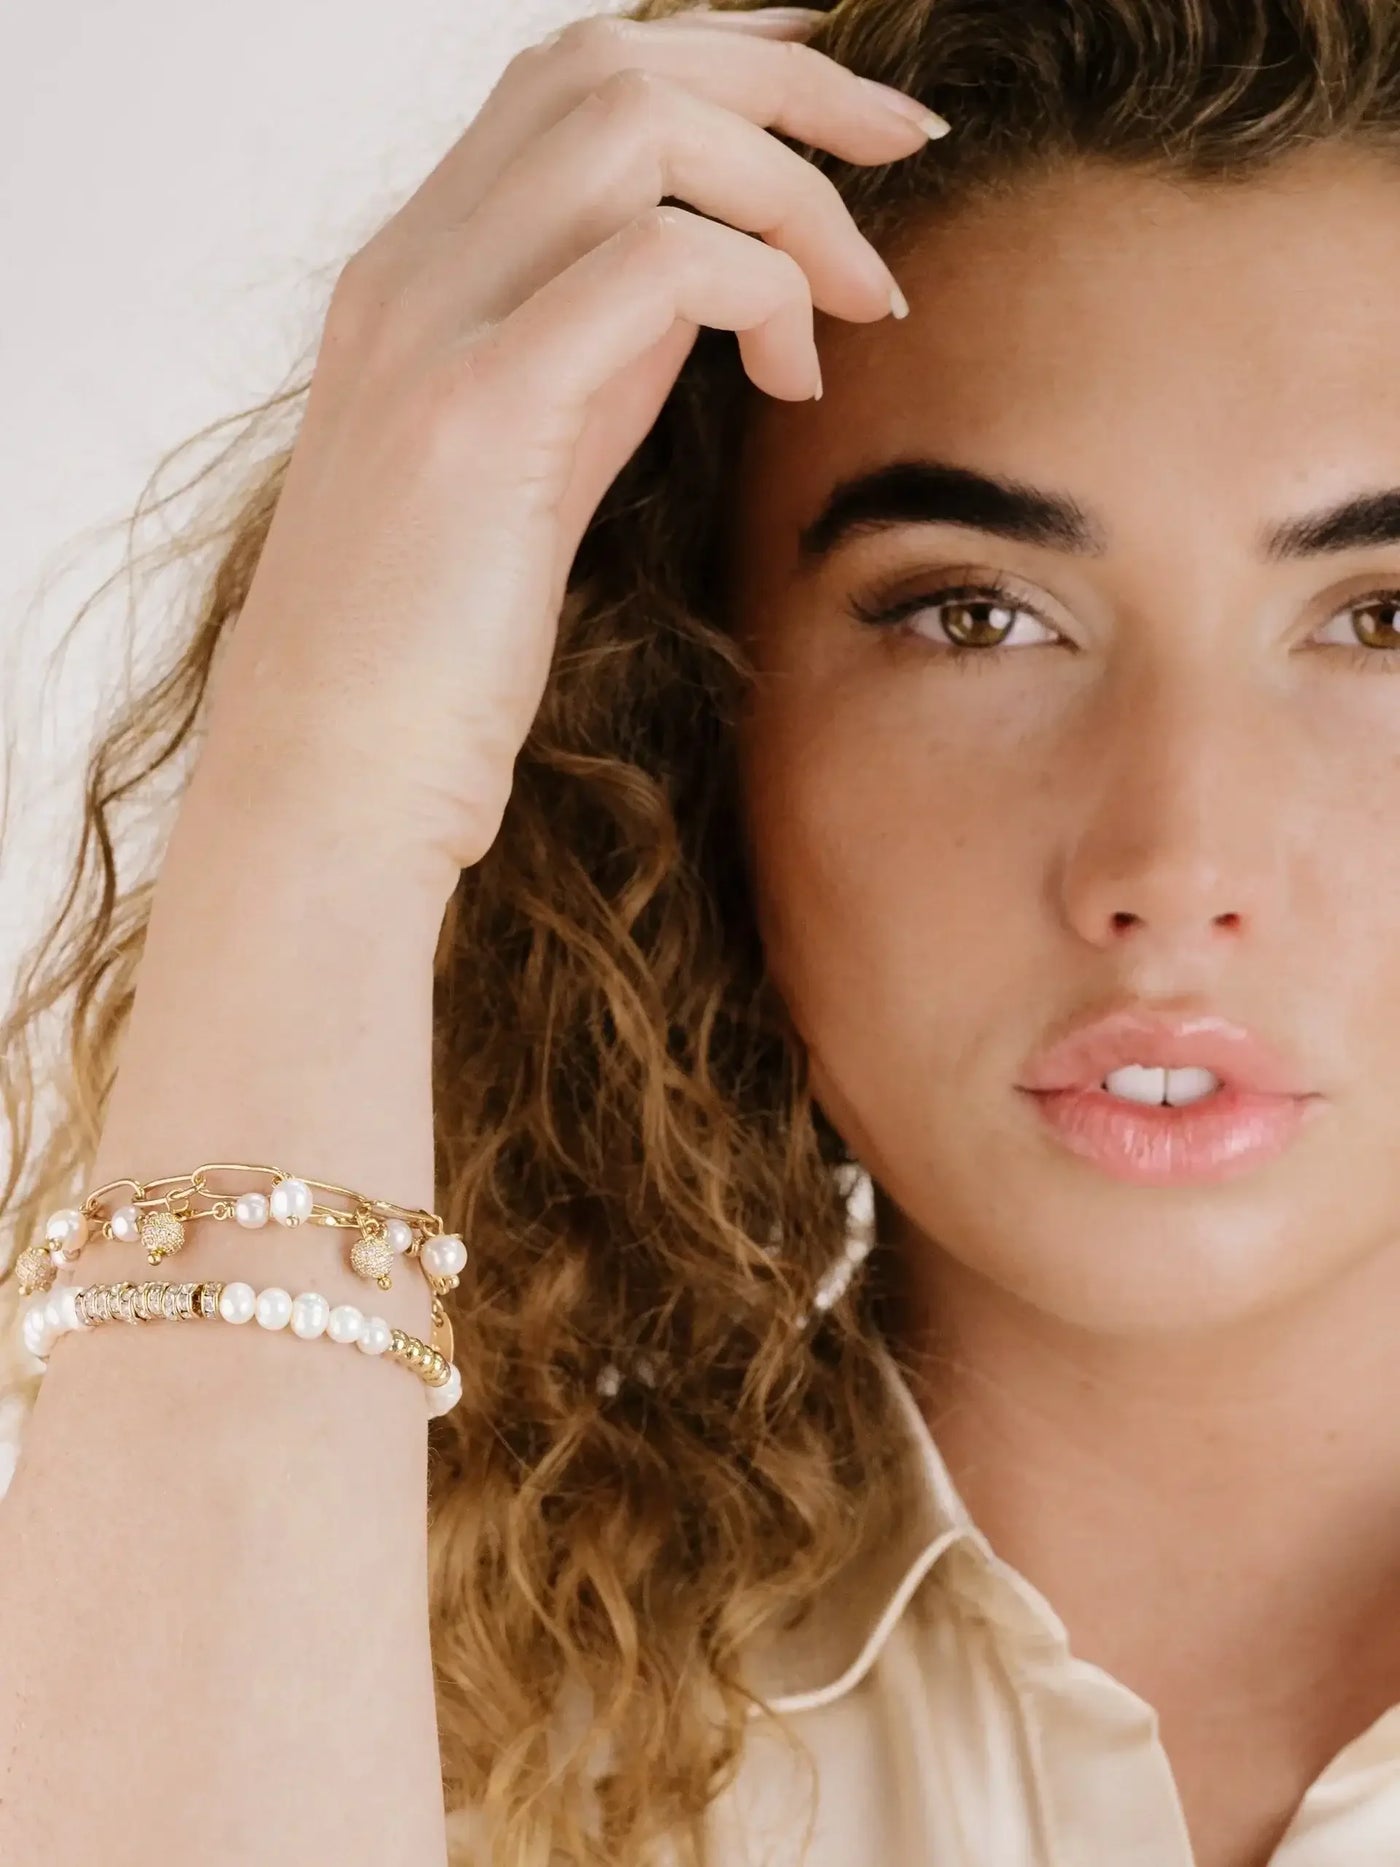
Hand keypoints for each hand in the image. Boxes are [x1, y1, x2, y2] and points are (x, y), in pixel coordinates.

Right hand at [197, 4, 939, 898]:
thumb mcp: (529, 467)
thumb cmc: (437, 652)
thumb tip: (723, 277)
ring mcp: (430, 330)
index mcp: (414, 274)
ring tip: (860, 297)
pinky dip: (761, 291)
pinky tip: (791, 382)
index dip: (722, 55)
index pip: (568, 77)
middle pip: (609, 61)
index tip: (838, 108)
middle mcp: (407, 269)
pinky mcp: (475, 416)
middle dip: (786, 80)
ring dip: (787, 190)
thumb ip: (600, 351)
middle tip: (908, 144)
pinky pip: (657, 263)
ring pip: (636, 129)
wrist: (332, 778)